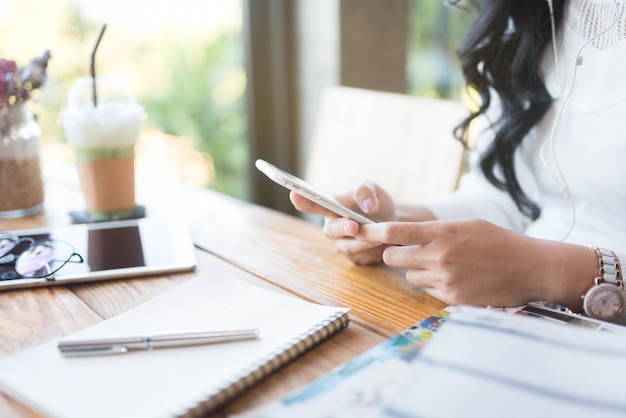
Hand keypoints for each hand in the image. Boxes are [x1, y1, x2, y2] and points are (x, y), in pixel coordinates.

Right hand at [290, 181, 395, 264]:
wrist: (394, 222)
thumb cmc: (377, 202)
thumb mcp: (373, 189)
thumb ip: (366, 191)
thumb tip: (368, 206)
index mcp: (330, 207)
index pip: (312, 204)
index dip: (302, 201)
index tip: (294, 193)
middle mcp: (332, 228)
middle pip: (332, 231)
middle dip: (343, 228)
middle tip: (354, 225)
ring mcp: (342, 245)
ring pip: (350, 247)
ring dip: (365, 242)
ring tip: (382, 236)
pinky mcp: (355, 258)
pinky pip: (363, 258)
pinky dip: (375, 251)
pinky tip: (385, 243)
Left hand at [356, 219, 595, 308]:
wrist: (531, 267)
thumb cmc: (500, 242)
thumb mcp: (467, 225)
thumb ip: (436, 230)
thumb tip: (407, 234)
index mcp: (444, 231)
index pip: (396, 231)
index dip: (372, 232)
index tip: (358, 231)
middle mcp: (440, 254)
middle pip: (393, 257)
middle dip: (395, 255)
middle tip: (409, 252)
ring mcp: (445, 278)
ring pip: (410, 275)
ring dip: (418, 271)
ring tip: (444, 265)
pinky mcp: (452, 297)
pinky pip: (428, 291)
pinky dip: (435, 286)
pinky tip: (457, 279)